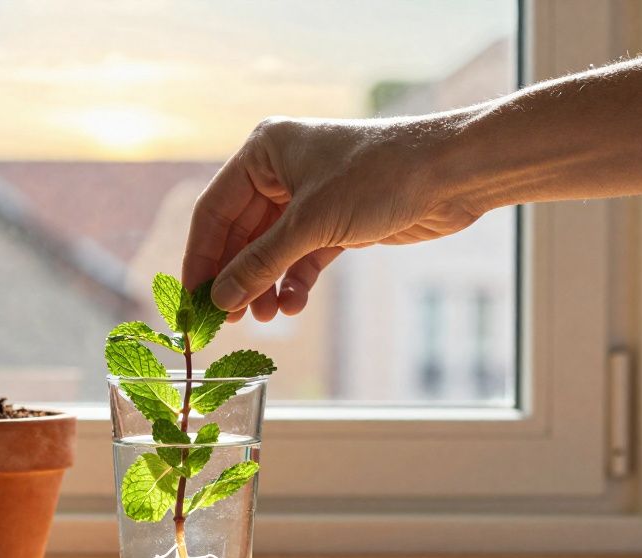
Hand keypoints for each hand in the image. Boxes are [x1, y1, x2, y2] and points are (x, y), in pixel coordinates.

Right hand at [182, 116, 481, 320]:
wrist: (451, 174)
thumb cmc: (379, 177)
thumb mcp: (311, 223)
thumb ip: (260, 263)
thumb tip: (219, 299)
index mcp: (263, 152)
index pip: (213, 211)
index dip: (201, 259)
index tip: (191, 302)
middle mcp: (280, 171)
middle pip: (239, 235)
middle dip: (236, 278)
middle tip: (226, 321)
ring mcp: (308, 197)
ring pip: (270, 250)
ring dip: (264, 286)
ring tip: (264, 318)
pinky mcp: (335, 221)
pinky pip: (300, 258)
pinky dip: (293, 282)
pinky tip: (292, 305)